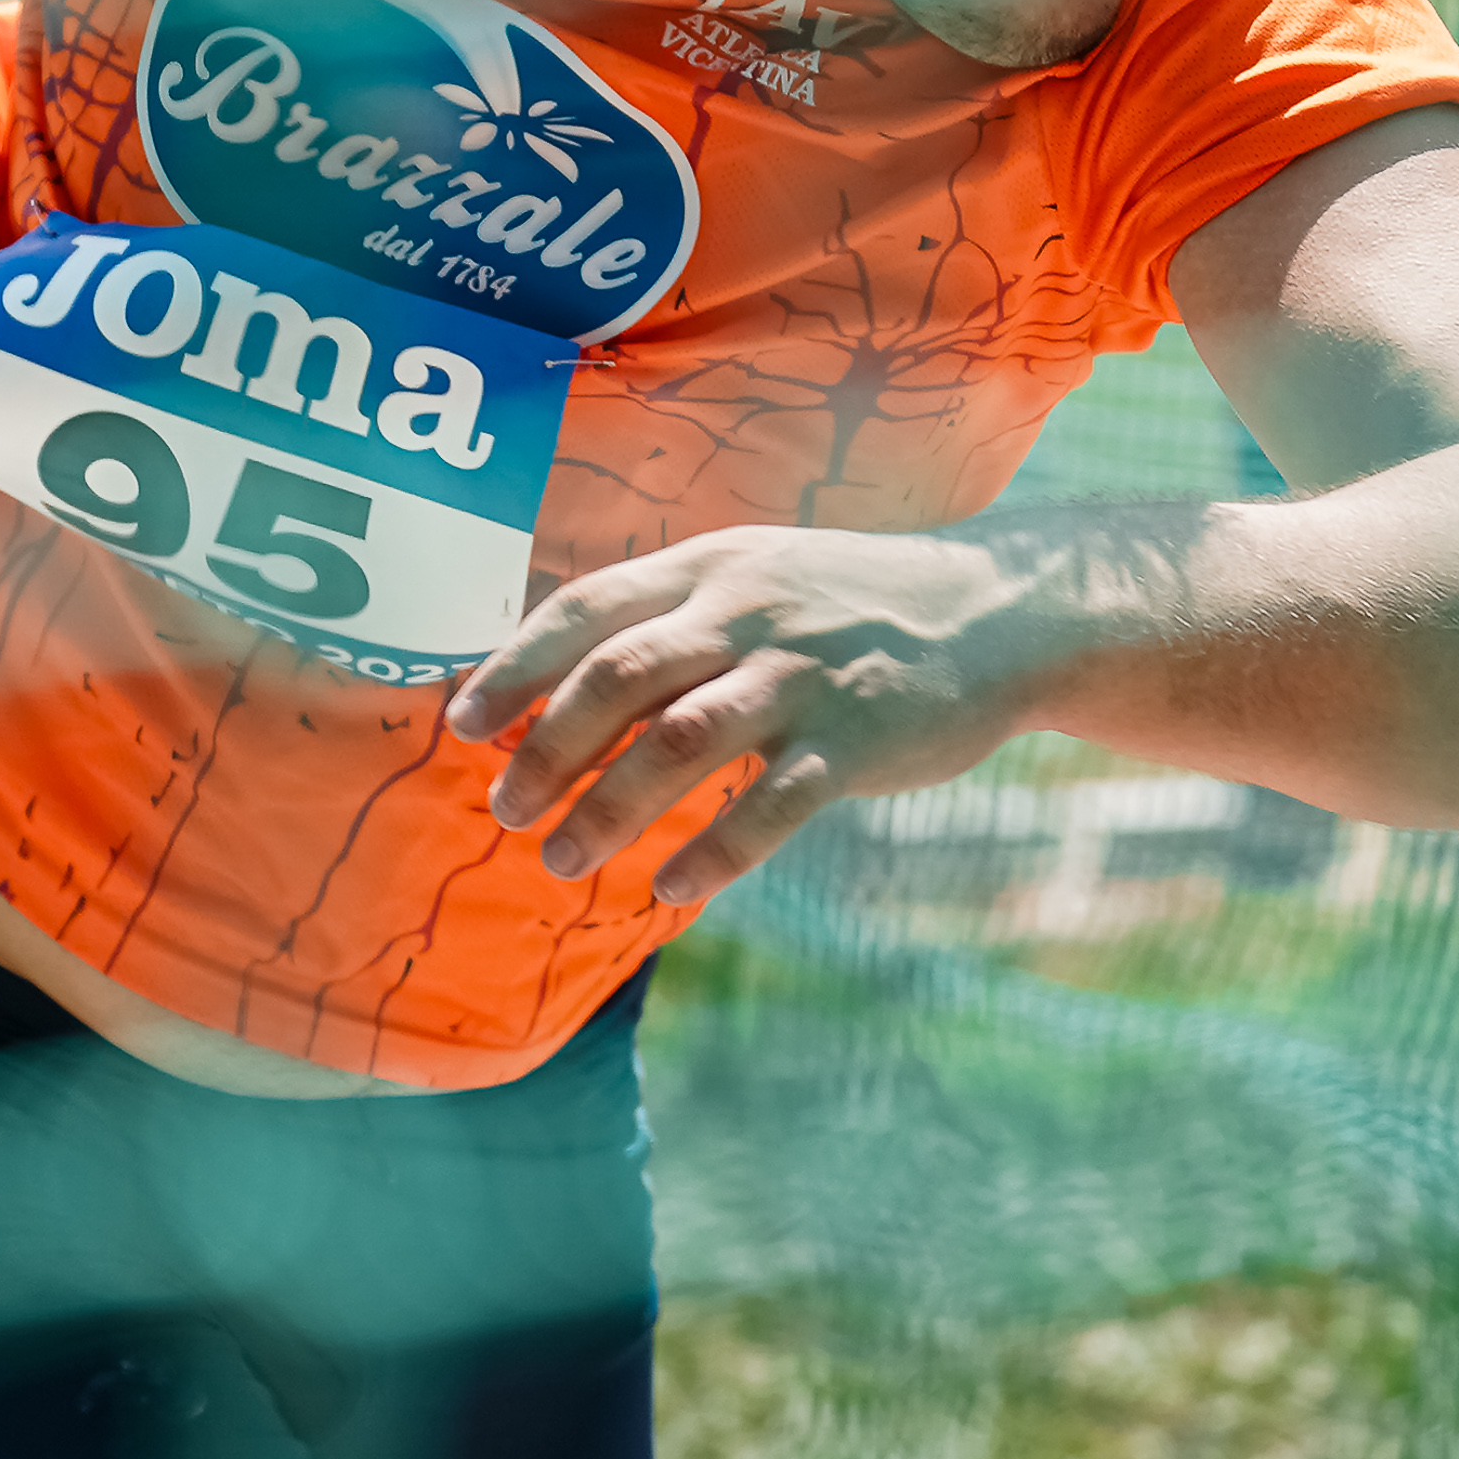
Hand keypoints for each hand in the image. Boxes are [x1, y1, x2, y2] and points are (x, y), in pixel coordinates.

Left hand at [447, 526, 1038, 907]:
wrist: (998, 611)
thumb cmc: (851, 604)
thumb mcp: (756, 577)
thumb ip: (670, 622)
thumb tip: (557, 690)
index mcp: (710, 568)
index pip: (588, 608)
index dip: (515, 665)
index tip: (460, 723)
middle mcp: (747, 612)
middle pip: (618, 676)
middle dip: (547, 748)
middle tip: (503, 812)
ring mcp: (803, 676)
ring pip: (680, 742)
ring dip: (610, 807)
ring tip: (563, 860)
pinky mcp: (857, 741)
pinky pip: (771, 805)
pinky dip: (714, 852)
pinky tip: (672, 890)